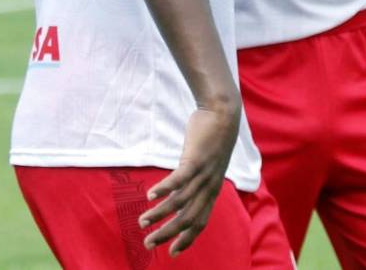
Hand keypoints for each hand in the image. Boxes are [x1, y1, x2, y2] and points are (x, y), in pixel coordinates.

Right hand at [138, 103, 240, 255]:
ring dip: (159, 214)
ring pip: (179, 202)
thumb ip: (194, 180)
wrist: (222, 113)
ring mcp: (203, 174)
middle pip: (188, 219)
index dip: (187, 239)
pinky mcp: (196, 160)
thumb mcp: (206, 165)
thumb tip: (178, 191)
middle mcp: (209, 187)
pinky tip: (150, 195)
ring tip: (142, 221)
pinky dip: (164, 189)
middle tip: (148, 243)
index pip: (200, 223)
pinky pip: (178, 180)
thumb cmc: (211, 137)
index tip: (172, 252)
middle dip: (167, 234)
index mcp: (212, 190)